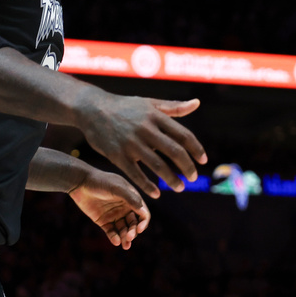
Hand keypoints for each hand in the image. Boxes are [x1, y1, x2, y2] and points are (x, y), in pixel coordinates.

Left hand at [68, 167, 149, 249]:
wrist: (80, 183)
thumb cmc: (100, 182)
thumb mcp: (117, 188)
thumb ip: (131, 198)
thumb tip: (144, 212)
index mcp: (131, 198)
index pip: (142, 213)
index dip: (143, 223)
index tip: (139, 229)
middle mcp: (124, 208)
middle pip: (133, 224)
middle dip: (133, 232)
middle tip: (129, 237)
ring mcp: (114, 215)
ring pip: (123, 230)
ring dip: (125, 238)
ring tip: (124, 245)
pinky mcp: (103, 221)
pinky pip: (111, 232)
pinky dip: (114, 237)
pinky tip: (115, 241)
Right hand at [78, 94, 206, 197]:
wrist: (91, 108)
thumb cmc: (124, 106)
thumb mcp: (149, 102)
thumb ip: (173, 106)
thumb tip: (197, 103)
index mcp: (156, 116)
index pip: (184, 135)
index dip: (197, 150)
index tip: (203, 161)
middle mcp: (145, 129)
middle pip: (174, 152)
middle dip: (188, 167)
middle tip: (193, 178)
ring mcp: (131, 143)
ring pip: (158, 165)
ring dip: (172, 179)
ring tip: (180, 188)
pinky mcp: (116, 154)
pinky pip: (136, 174)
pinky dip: (148, 185)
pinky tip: (156, 193)